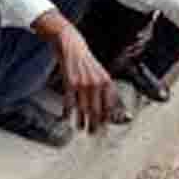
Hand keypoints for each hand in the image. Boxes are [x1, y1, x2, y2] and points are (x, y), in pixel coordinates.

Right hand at [34, 11, 118, 134]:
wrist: (71, 44)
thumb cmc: (85, 60)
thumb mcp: (99, 72)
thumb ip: (105, 88)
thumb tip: (111, 107)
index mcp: (106, 81)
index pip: (109, 106)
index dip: (107, 120)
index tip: (105, 130)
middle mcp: (96, 83)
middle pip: (97, 110)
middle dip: (95, 125)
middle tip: (93, 134)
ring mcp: (83, 83)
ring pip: (83, 108)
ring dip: (82, 121)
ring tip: (81, 129)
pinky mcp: (69, 82)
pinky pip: (69, 102)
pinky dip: (68, 112)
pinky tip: (67, 118)